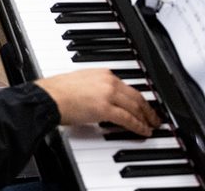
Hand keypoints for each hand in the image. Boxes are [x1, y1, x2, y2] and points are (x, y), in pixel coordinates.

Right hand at [35, 70, 160, 135]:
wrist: (49, 97)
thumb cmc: (58, 92)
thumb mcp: (82, 82)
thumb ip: (96, 87)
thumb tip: (103, 99)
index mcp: (104, 74)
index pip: (128, 86)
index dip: (140, 98)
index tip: (144, 105)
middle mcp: (109, 81)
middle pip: (136, 96)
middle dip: (148, 108)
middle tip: (155, 117)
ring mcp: (108, 95)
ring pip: (135, 107)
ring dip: (146, 118)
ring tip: (151, 126)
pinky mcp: (105, 109)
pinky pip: (127, 119)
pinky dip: (138, 126)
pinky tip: (143, 130)